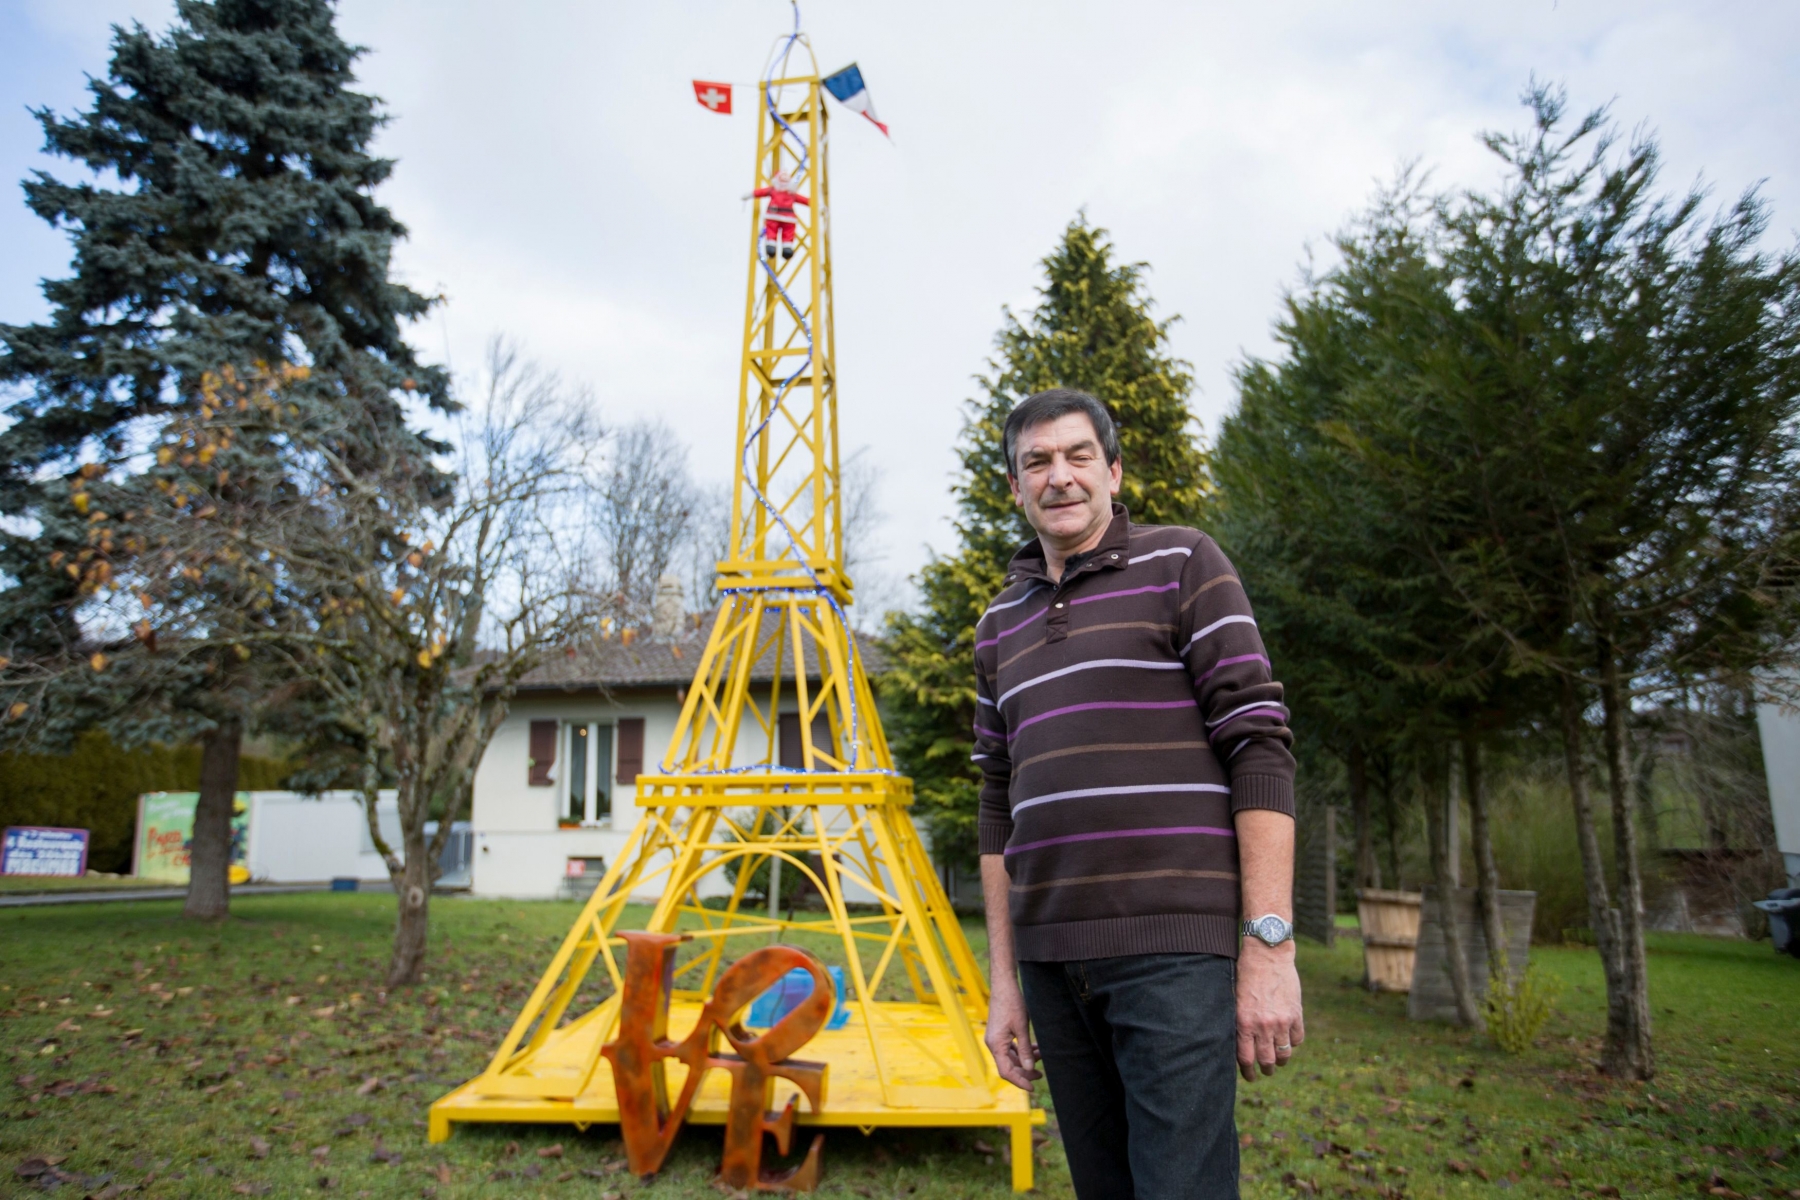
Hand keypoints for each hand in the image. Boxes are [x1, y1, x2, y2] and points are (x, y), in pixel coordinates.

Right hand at [984, 982, 1040, 1090]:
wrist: (1004, 985)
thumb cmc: (1013, 1003)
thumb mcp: (1022, 1028)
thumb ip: (1025, 1050)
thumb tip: (1029, 1068)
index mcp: (996, 1045)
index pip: (1006, 1072)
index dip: (1019, 1081)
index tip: (1032, 1088)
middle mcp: (993, 1044)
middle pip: (1008, 1066)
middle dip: (1024, 1072)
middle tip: (1041, 1074)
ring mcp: (995, 1039)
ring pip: (1010, 1058)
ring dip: (1025, 1060)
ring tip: (1041, 1057)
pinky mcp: (999, 1034)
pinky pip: (1010, 1049)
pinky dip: (1021, 1051)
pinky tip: (1034, 1049)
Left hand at [1236, 941, 1303, 1082]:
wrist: (1267, 954)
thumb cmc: (1246, 974)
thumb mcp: (1235, 999)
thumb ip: (1239, 1022)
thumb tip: (1239, 1045)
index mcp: (1243, 1022)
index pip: (1245, 1059)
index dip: (1248, 1073)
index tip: (1250, 1077)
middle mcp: (1263, 1026)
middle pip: (1266, 1061)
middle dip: (1266, 1069)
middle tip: (1266, 1070)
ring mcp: (1281, 1021)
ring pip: (1284, 1054)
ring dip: (1281, 1060)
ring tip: (1278, 1060)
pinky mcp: (1296, 1014)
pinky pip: (1297, 1039)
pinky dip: (1293, 1042)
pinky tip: (1288, 1040)